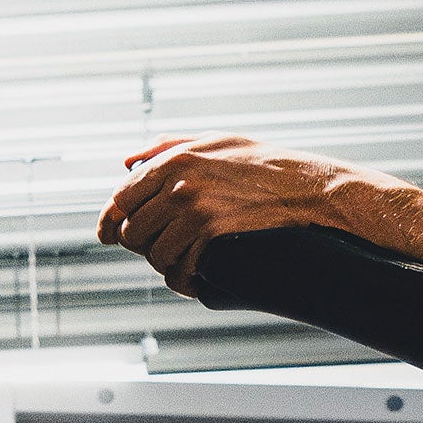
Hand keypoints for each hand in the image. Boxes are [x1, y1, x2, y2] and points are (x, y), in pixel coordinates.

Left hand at [98, 135, 368, 293]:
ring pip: (155, 254)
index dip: (112, 220)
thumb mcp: (217, 142)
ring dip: (164, 265)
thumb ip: (168, 148)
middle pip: (133, 230)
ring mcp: (196, 212)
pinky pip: (181, 270)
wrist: (313, 189)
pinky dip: (184, 281)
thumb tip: (126, 161)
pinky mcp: (214, 237)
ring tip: (179, 264)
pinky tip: (193, 280)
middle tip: (158, 249)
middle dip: (142, 244)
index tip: (110, 234)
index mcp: (175, 160)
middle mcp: (179, 184)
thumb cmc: (267, 165)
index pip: (122, 197)